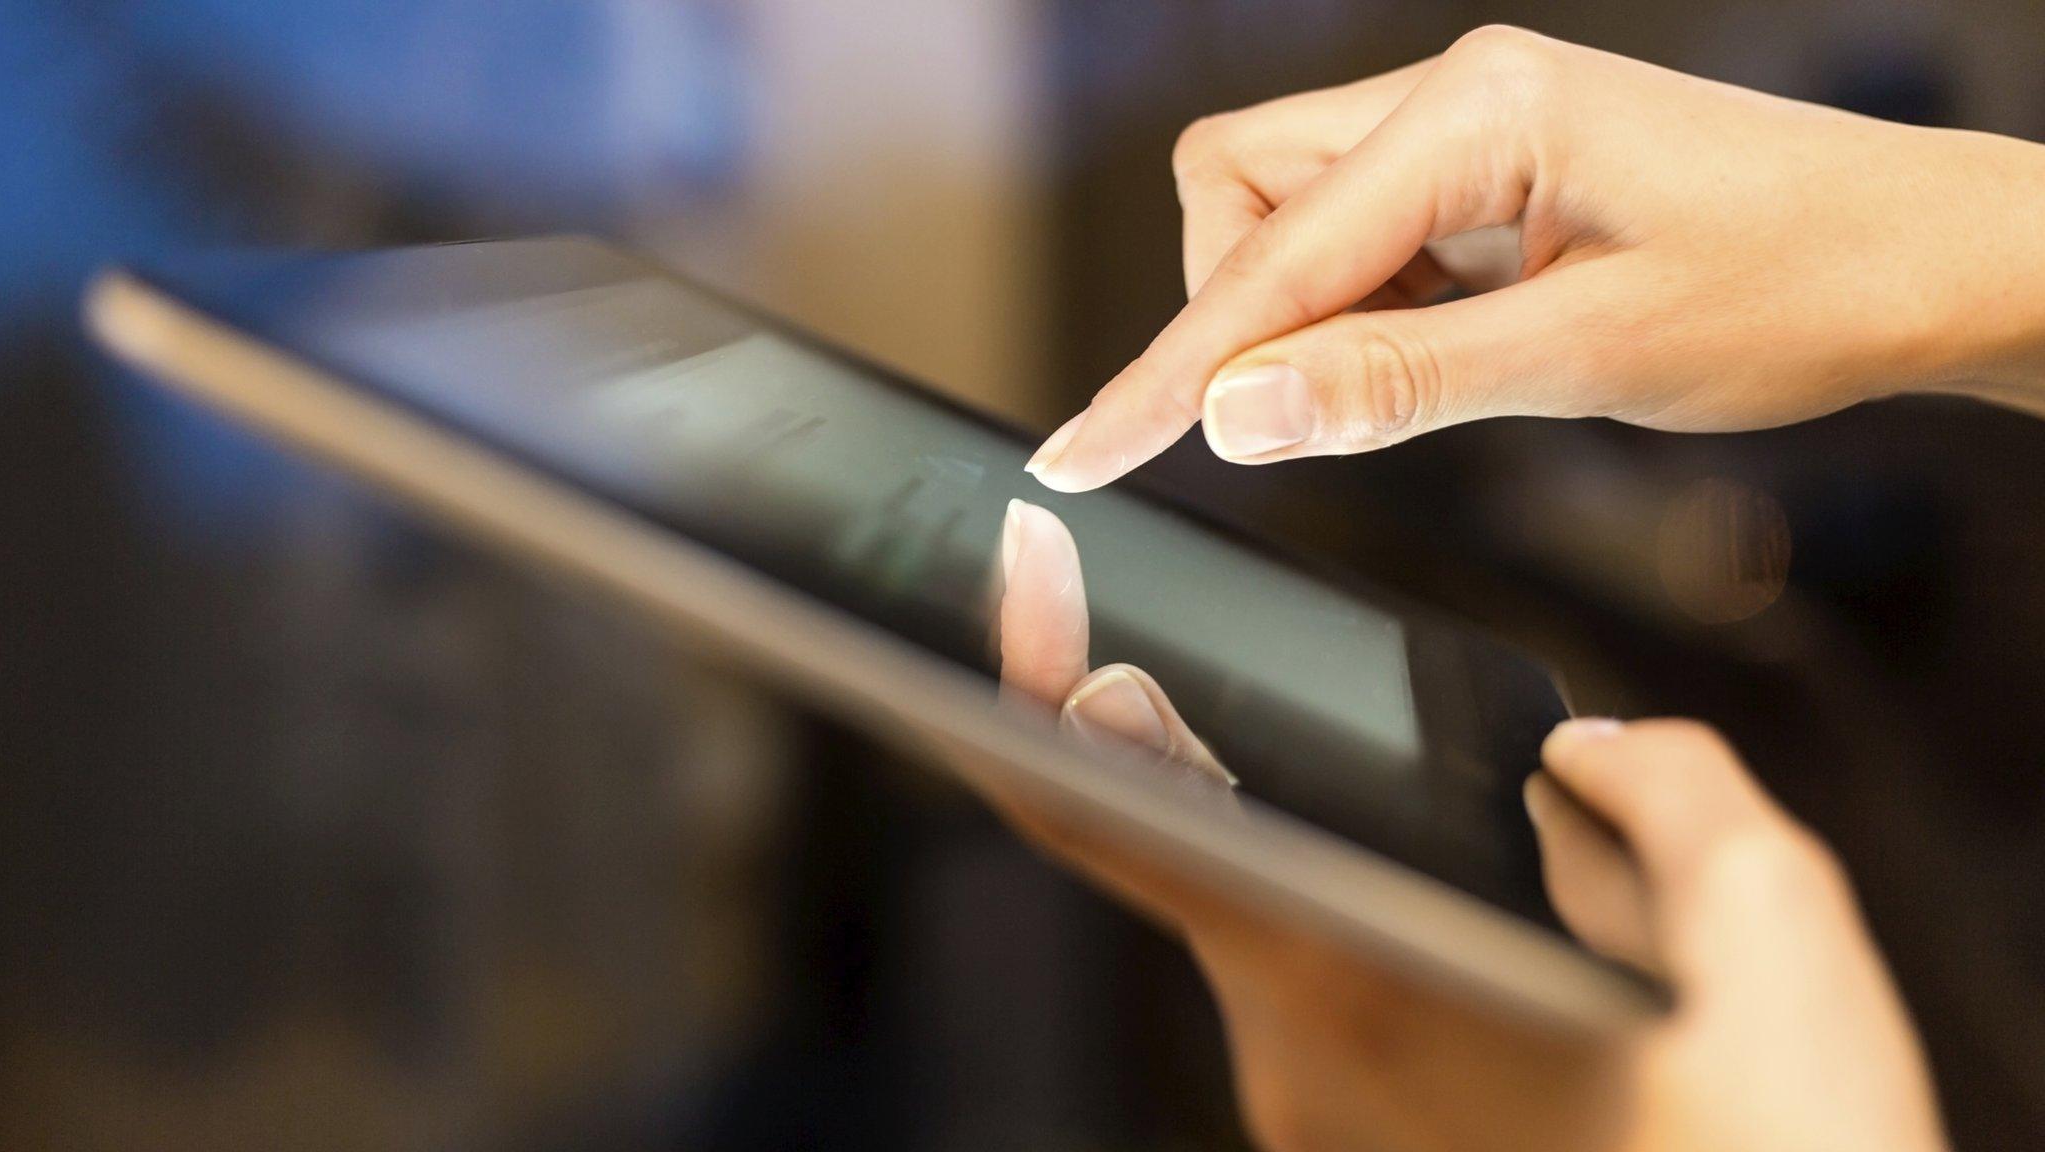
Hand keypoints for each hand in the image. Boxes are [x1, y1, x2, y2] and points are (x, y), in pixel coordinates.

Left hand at [988, 499, 1947, 1151]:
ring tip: (1499, 862)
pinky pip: (1347, 1013)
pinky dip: (1393, 952)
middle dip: (1276, 773)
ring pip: (1297, 941)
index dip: (1039, 703)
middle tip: (1345, 704)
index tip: (1022, 608)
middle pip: (1221, 863)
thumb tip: (1580, 758)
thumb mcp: (1771, 930)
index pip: (1116, 820)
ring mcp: (1321, 1129)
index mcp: (1346, 977)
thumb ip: (1662, 791)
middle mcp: (1297, 1064)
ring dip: (1361, 874)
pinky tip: (1504, 954)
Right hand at [1024, 26, 2044, 491]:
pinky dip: (1360, 316)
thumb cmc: (1798, 284)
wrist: (1925, 255)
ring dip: (1304, 320)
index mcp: (1477, 111)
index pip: (1268, 254)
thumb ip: (1398, 383)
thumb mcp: (1590, 355)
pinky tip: (1439, 356)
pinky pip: (1360, 241)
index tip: (1085, 448)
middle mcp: (1456, 97)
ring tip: (1414, 385)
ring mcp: (1469, 130)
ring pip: (1290, 216)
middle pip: (1240, 191)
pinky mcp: (1486, 174)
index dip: (1169, 369)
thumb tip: (1236, 412)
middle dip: (1234, 313)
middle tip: (1293, 418)